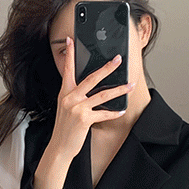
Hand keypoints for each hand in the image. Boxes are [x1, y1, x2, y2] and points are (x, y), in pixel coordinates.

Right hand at [33, 37, 135, 188]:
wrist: (59, 147)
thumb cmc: (65, 127)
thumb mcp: (66, 108)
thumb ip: (75, 96)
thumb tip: (92, 87)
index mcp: (64, 93)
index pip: (67, 69)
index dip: (69, 54)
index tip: (71, 41)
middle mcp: (70, 98)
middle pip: (91, 78)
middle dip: (107, 68)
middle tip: (117, 60)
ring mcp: (77, 108)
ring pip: (102, 95)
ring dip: (118, 90)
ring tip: (129, 85)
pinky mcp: (84, 119)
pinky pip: (103, 113)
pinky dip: (113, 112)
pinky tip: (122, 110)